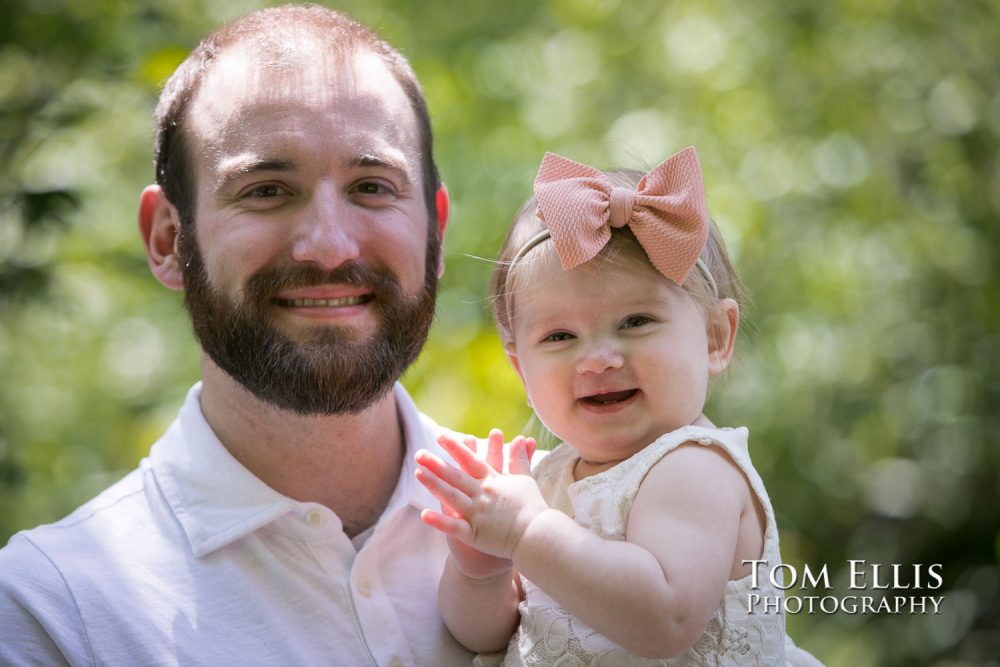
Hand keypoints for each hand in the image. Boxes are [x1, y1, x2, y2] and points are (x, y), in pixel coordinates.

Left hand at [416, 428, 546, 560]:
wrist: (538, 536)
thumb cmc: (533, 508)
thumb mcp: (525, 480)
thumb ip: (519, 460)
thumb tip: (520, 439)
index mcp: (493, 481)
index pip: (471, 460)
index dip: (455, 447)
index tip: (440, 436)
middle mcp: (483, 494)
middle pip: (456, 476)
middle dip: (436, 464)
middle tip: (418, 453)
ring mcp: (477, 514)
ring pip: (451, 496)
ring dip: (433, 484)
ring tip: (417, 473)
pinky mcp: (475, 534)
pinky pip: (454, 527)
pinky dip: (439, 521)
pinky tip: (423, 515)